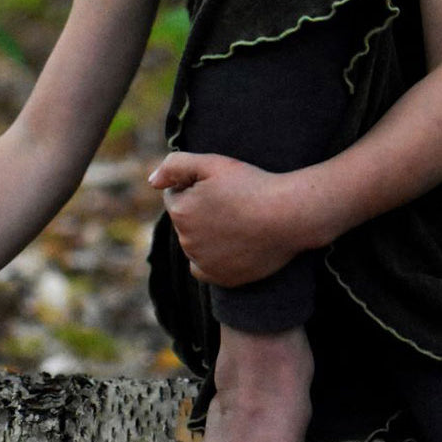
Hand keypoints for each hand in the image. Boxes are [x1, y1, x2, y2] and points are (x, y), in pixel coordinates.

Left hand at [148, 151, 301, 285]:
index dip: (196, 186)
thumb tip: (152, 182)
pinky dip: (211, 259)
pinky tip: (230, 245)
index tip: (221, 186)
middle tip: (232, 203)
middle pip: (185, 220)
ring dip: (207, 233)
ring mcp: (204, 262)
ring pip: (195, 243)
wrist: (289, 215)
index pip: (176, 195)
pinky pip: (203, 268)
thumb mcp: (213, 163)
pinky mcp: (222, 278)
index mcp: (180, 212)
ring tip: (237, 221)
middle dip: (200, 210)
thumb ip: (175, 166)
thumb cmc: (253, 185)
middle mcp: (186, 241)